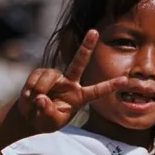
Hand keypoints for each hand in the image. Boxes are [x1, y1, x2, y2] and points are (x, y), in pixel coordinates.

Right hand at [15, 30, 132, 132]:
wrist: (30, 116)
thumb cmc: (45, 120)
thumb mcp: (50, 123)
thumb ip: (48, 112)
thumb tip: (41, 97)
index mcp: (80, 97)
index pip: (97, 91)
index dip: (111, 86)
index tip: (125, 80)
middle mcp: (71, 83)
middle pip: (79, 62)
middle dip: (86, 47)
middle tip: (94, 31)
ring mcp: (57, 77)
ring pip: (50, 75)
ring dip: (41, 88)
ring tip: (34, 101)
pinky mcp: (42, 73)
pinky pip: (37, 76)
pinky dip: (30, 87)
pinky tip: (28, 97)